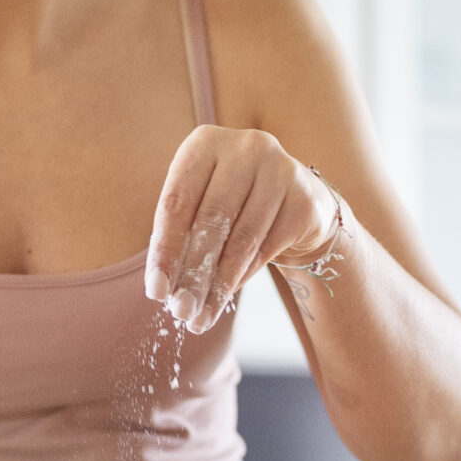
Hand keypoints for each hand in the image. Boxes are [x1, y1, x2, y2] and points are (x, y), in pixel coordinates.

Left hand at [144, 124, 337, 334]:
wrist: (297, 201)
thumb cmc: (235, 203)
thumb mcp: (202, 205)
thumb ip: (182, 234)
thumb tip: (163, 288)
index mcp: (206, 143)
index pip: (176, 202)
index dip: (165, 250)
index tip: (156, 291)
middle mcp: (246, 148)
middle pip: (211, 220)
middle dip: (192, 273)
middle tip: (180, 311)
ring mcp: (280, 170)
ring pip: (241, 239)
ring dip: (218, 285)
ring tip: (200, 317)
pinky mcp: (304, 200)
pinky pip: (267, 248)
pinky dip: (243, 277)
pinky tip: (225, 296)